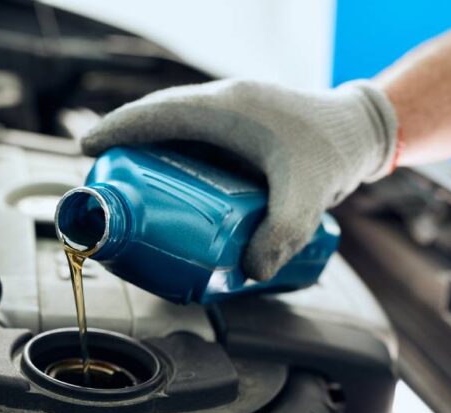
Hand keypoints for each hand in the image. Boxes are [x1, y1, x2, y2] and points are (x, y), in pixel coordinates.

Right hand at [81, 79, 398, 279]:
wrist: (361, 129)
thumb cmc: (333, 149)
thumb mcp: (308, 196)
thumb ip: (283, 233)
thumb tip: (252, 271)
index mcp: (226, 109)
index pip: (157, 115)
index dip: (119, 131)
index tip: (90, 149)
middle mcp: (222, 104)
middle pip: (157, 120)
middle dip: (126, 145)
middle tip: (106, 179)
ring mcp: (229, 112)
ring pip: (173, 127)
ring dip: (148, 150)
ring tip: (131, 187)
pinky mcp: (237, 126)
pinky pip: (192, 136)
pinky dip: (173, 155)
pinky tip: (173, 185)